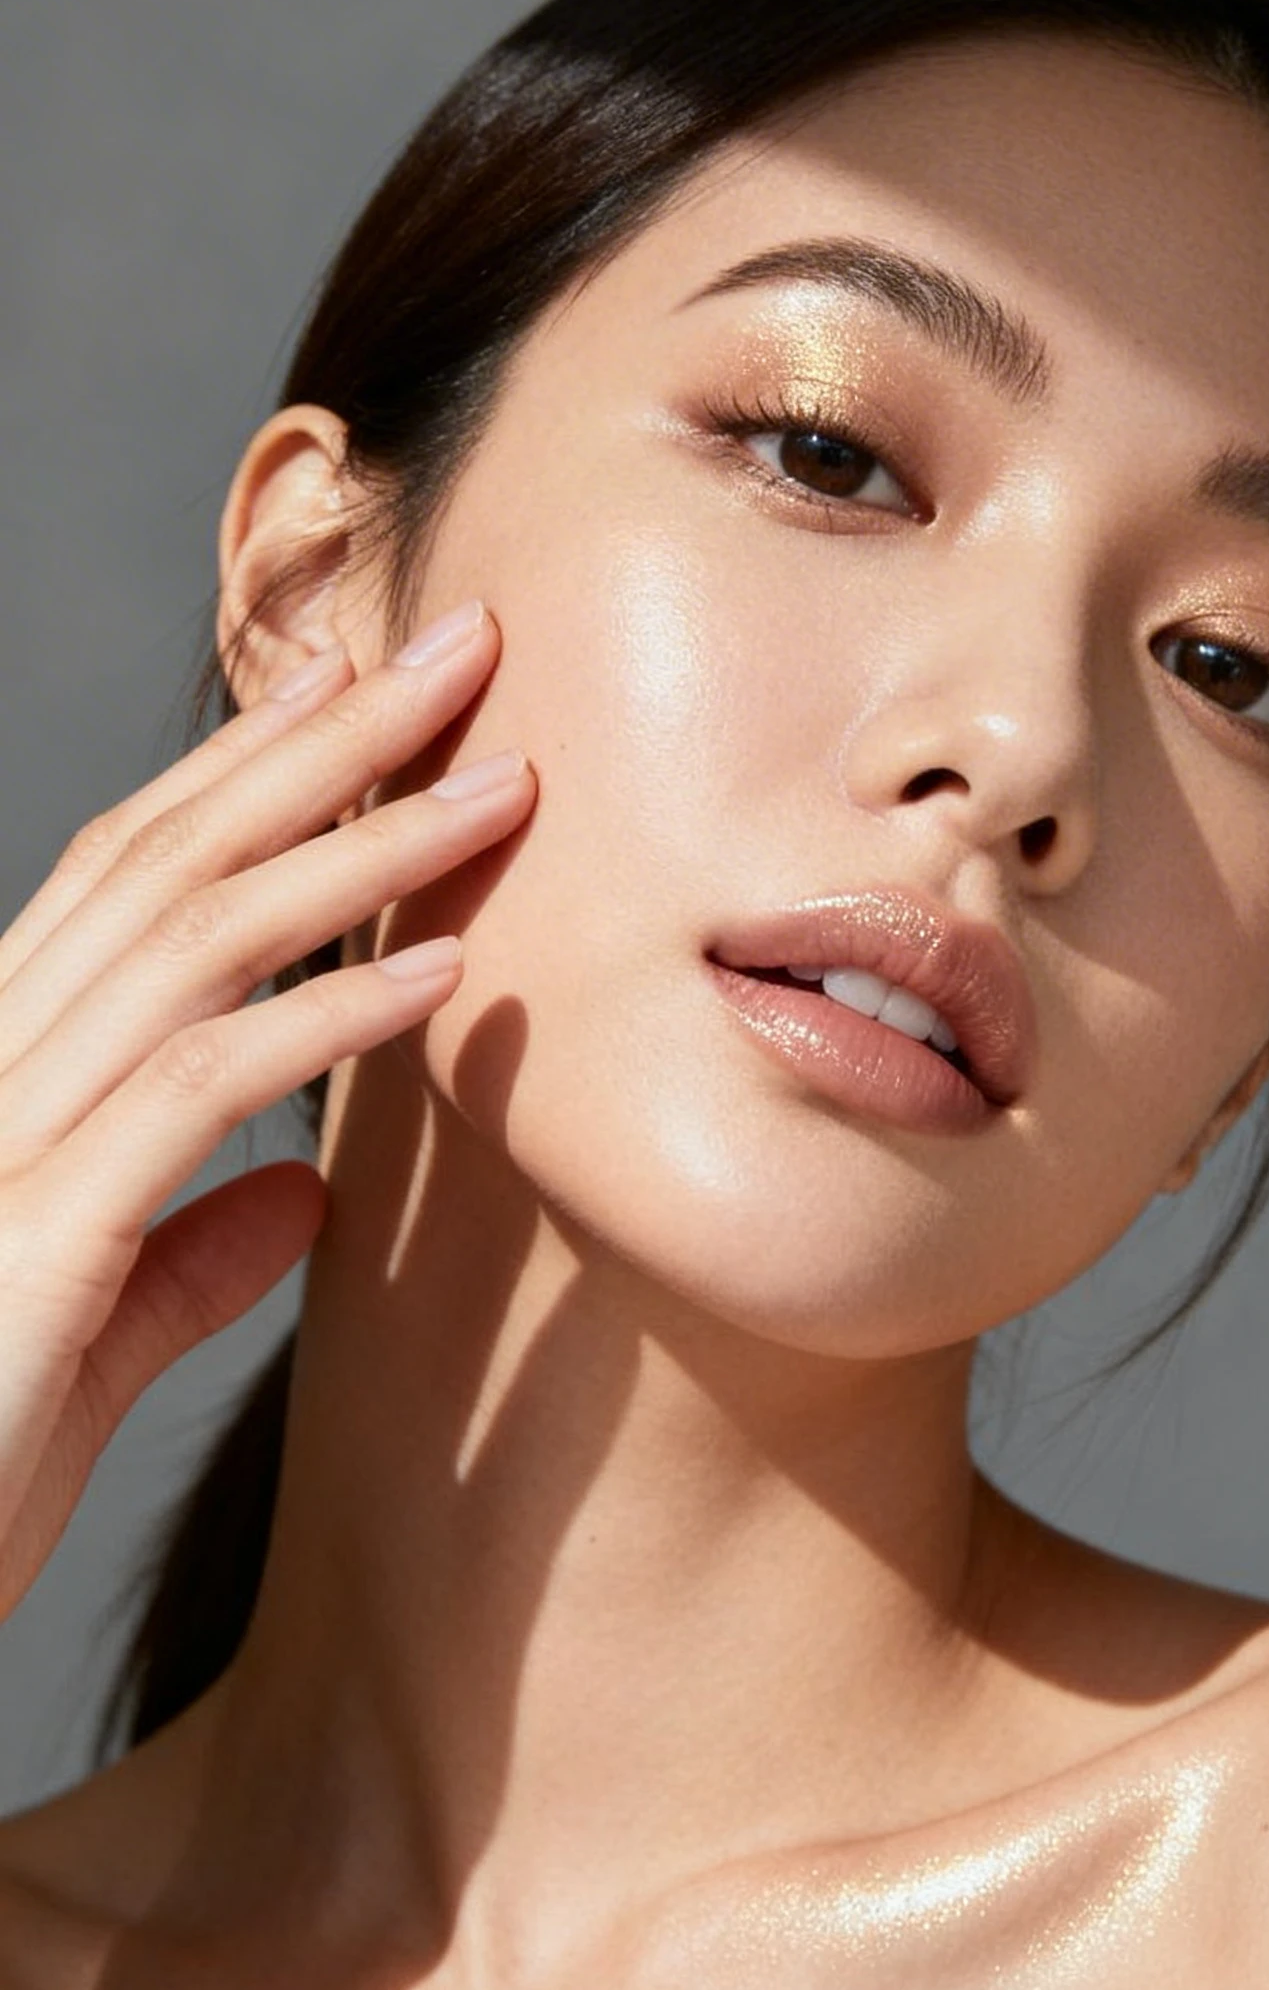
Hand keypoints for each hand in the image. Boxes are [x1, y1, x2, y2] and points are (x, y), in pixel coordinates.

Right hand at [0, 599, 531, 1618]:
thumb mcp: (89, 1343)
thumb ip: (188, 1257)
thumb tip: (305, 1188)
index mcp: (0, 1077)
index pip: (125, 879)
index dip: (244, 771)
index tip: (351, 684)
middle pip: (172, 862)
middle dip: (326, 744)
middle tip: (461, 646)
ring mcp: (4, 1141)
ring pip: (198, 940)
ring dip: (362, 847)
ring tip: (497, 782)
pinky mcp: (37, 1238)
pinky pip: (201, 1087)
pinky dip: (331, 1014)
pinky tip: (445, 969)